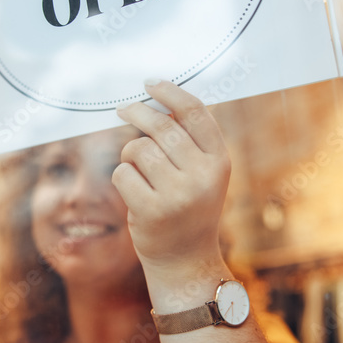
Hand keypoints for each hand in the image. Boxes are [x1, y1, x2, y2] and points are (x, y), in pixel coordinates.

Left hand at [112, 80, 230, 274]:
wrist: (185, 260)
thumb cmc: (188, 207)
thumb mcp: (202, 173)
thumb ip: (188, 141)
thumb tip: (158, 102)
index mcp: (220, 161)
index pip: (195, 113)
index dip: (170, 92)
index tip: (150, 83)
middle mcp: (203, 175)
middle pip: (161, 126)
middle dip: (137, 112)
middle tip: (122, 108)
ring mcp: (178, 194)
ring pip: (138, 148)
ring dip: (130, 155)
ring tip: (140, 174)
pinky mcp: (152, 210)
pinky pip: (122, 173)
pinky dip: (122, 178)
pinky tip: (135, 193)